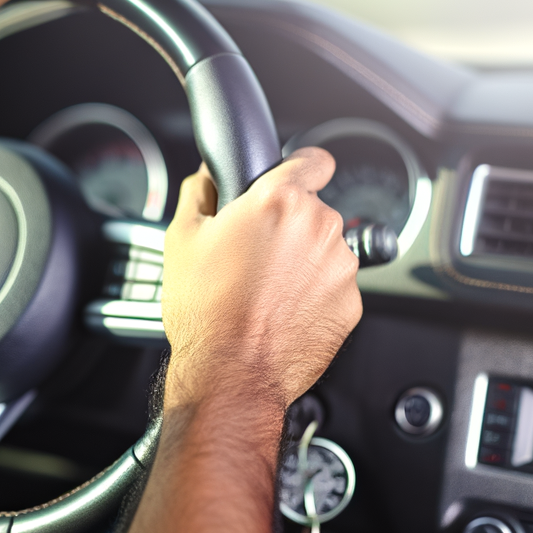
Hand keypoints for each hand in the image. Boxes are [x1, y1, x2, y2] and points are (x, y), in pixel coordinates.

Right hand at [160, 148, 361, 412]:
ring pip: (324, 249)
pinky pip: (333, 286)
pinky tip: (282, 310)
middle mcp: (319, 227)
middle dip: (287, 225)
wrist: (231, 373)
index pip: (313, 159)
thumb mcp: (181, 239)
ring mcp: (340, 266)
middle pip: (311, 211)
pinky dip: (315, 294)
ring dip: (303, 261)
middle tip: (253, 254)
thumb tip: (208, 177)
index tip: (294, 178)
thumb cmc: (207, 311)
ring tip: (265, 289)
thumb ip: (200, 192)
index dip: (300, 168)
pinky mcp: (351, 303)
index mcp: (279, 201)